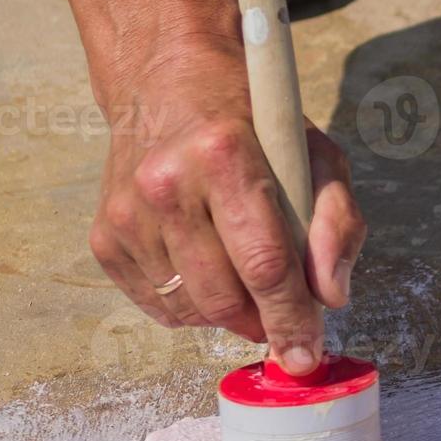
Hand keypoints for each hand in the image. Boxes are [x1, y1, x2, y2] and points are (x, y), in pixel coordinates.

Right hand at [90, 34, 364, 373]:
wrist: (165, 83)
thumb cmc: (253, 124)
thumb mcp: (316, 154)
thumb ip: (337, 223)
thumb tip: (330, 298)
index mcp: (223, 155)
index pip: (264, 264)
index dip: (290, 320)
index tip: (306, 357)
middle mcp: (164, 183)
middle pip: (223, 298)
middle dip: (262, 324)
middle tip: (283, 320)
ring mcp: (125, 213)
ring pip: (189, 309)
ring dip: (228, 314)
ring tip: (244, 279)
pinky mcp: (103, 236)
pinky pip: (157, 304)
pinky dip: (192, 306)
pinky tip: (207, 269)